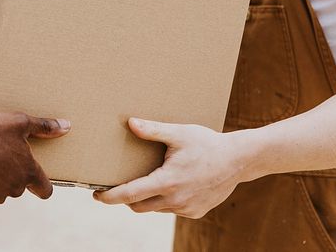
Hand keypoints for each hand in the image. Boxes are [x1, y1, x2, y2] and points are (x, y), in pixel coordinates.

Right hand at [0, 112, 70, 208]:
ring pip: (0, 189)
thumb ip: (42, 126)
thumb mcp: (17, 122)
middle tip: (0, 155)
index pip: (45, 189)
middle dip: (11, 173)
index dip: (43, 185)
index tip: (38, 179)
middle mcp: (15, 187)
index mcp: (28, 171)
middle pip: (19, 185)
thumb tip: (66, 126)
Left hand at [93, 118, 249, 218]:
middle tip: (117, 185)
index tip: (96, 195)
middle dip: (126, 198)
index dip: (110, 197)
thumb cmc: (207, 144)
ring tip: (145, 180)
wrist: (239, 160)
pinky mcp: (196, 212)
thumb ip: (153, 130)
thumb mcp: (179, 133)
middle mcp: (175, 200)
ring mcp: (187, 209)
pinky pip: (172, 209)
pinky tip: (170, 184)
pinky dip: (165, 200)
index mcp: (167, 182)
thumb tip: (130, 122)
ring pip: (155, 209)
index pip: (130, 195)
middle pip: (139, 206)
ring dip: (147, 198)